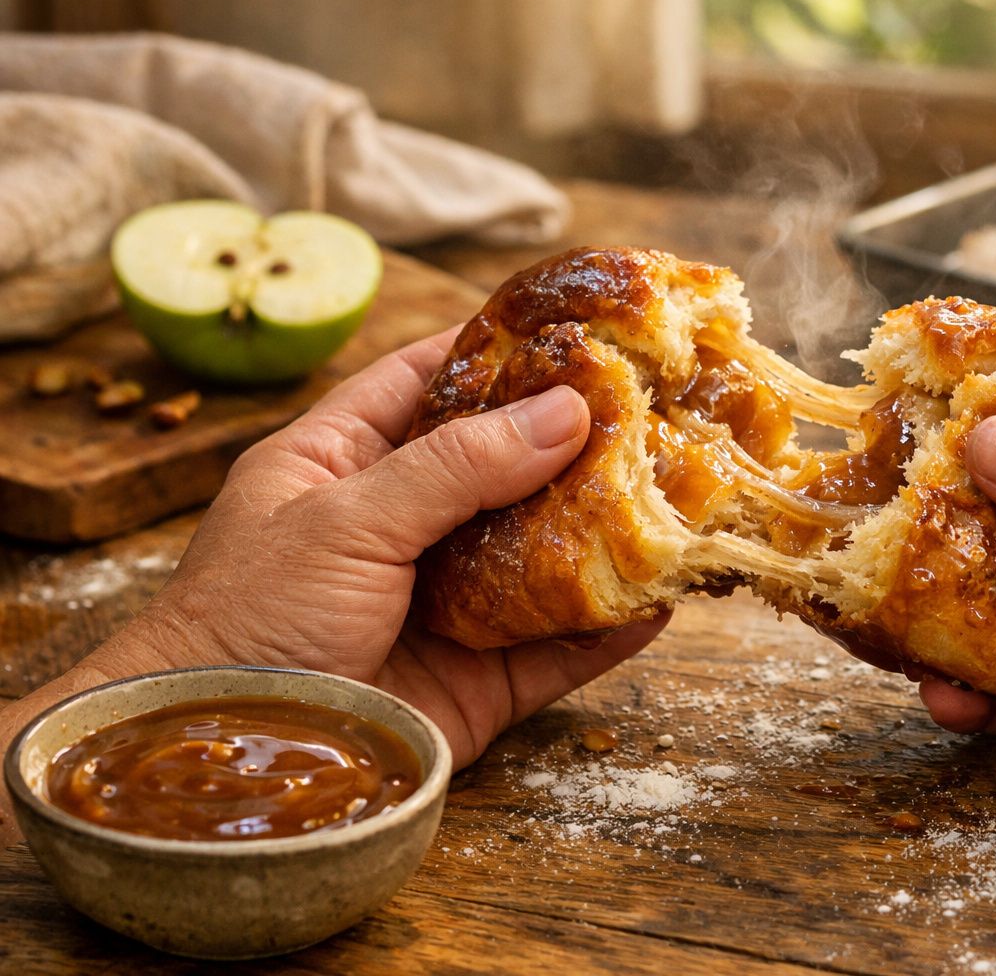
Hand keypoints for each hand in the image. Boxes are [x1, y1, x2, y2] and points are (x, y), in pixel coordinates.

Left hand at [0, 329, 664, 828]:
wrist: (231, 759)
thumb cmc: (250, 621)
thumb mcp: (346, 519)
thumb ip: (456, 466)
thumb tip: (564, 412)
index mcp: (341, 466)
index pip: (423, 384)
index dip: (492, 352)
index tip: (568, 326)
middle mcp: (400, 528)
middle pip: (501, 468)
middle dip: (570, 441)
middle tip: (648, 405)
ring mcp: (445, 605)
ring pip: (540, 556)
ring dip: (602, 530)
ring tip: (675, 490)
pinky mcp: (479, 680)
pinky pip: (559, 648)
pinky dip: (609, 628)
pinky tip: (662, 599)